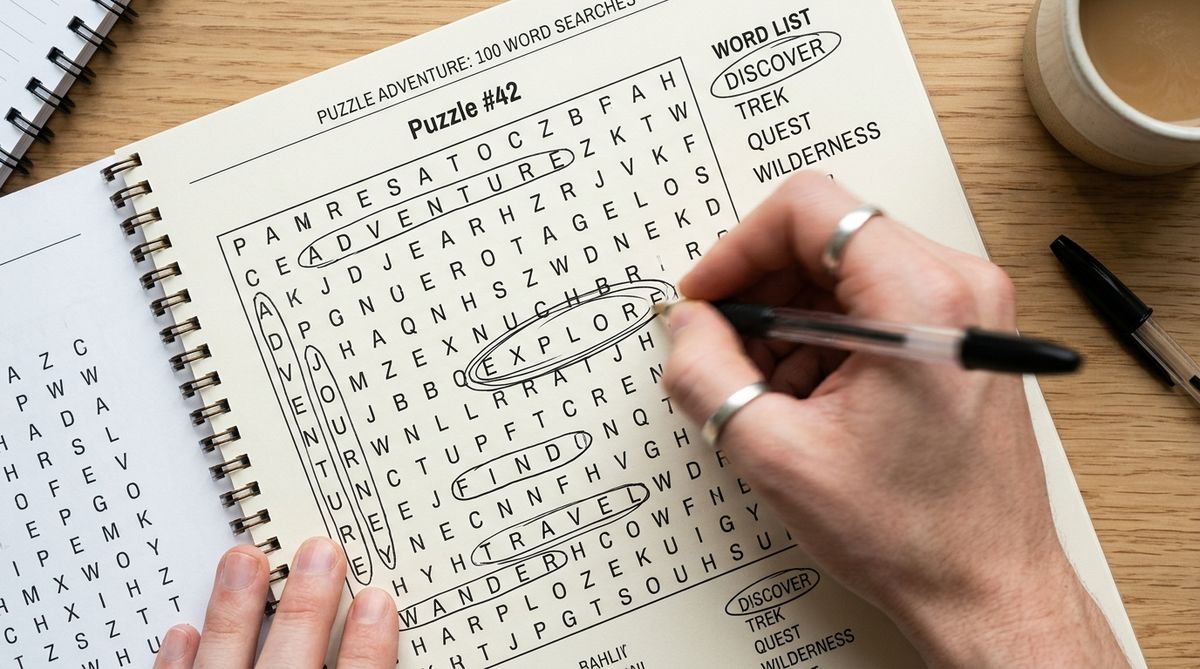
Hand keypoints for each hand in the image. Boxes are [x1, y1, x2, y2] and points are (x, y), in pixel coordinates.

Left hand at [153, 537, 397, 667]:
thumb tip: (377, 627)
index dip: (368, 644)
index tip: (376, 602)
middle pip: (294, 660)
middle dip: (307, 605)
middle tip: (319, 553)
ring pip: (224, 664)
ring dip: (234, 611)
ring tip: (243, 560)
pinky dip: (177, 663)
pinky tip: (182, 632)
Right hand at [662, 173, 1125, 667]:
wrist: (985, 587)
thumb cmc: (912, 533)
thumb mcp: (776, 454)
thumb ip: (707, 373)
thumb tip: (687, 326)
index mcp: (922, 299)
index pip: (809, 208)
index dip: (738, 248)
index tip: (709, 295)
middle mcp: (957, 287)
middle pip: (826, 234)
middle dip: (761, 289)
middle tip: (726, 347)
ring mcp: (966, 311)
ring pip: (844, 272)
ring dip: (789, 319)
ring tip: (772, 389)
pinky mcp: (960, 336)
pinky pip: (871, 304)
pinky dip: (823, 339)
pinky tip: (807, 399)